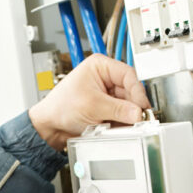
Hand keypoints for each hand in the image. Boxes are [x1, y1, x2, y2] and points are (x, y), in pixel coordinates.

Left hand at [28, 54, 150, 150]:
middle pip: (129, 91)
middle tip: (137, 119)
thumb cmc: (60, 107)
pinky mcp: (105, 108)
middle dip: (132, 106)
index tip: (142, 106)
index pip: (128, 75)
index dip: (137, 91)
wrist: (49, 126)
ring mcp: (105, 94)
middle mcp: (104, 77)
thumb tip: (138, 112)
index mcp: (99, 65)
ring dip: (125, 116)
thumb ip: (118, 109)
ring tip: (121, 124)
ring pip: (126, 104)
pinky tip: (115, 127)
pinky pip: (119, 114)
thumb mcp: (93, 106)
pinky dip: (120, 122)